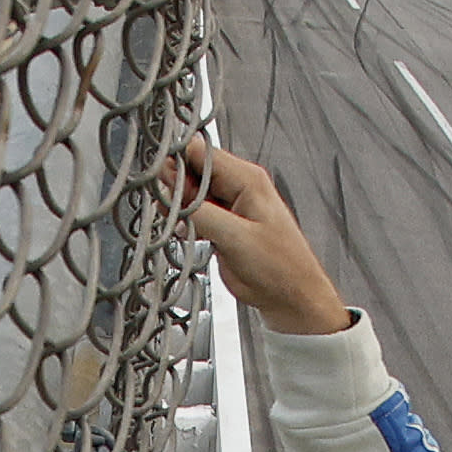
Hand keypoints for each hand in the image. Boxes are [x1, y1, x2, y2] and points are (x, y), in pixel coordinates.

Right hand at [163, 141, 350, 337]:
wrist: (291, 298)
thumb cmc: (279, 269)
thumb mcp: (235, 238)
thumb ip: (201, 211)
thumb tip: (173, 189)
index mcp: (248, 180)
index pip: (202, 153)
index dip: (177, 162)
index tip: (160, 179)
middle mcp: (240, 187)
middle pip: (195, 171)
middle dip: (176, 185)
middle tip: (167, 206)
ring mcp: (232, 206)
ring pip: (194, 192)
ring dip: (180, 205)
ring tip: (175, 221)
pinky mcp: (226, 225)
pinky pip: (199, 212)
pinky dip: (187, 220)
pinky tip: (185, 233)